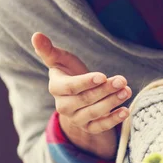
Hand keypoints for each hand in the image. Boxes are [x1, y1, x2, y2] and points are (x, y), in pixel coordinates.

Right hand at [32, 32, 131, 159]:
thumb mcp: (60, 60)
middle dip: (105, 90)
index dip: (85, 83)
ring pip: (94, 112)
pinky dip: (113, 120)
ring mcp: (76, 119)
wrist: (77, 95)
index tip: (102, 76)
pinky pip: (100, 127)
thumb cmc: (69, 72)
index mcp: (56, 88)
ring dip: (112, 102)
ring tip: (126, 91)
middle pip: (85, 100)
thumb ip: (48, 50)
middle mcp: (64, 106)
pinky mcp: (89, 127)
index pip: (69, 88)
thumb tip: (36, 34)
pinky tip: (126, 111)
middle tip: (122, 80)